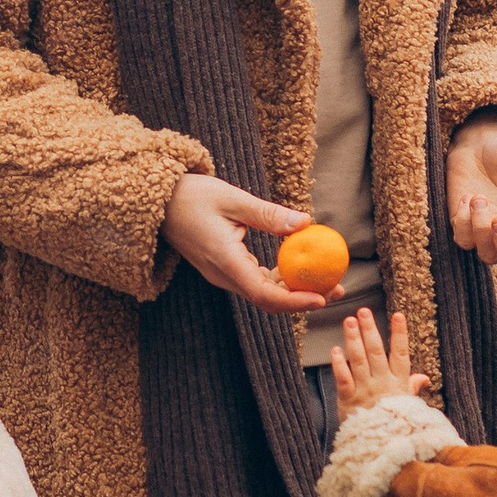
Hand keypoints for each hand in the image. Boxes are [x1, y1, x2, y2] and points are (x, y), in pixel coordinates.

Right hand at [164, 173, 331, 314]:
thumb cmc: (192, 195)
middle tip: (338, 288)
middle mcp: (223, 275)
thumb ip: (269, 214)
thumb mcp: (232, 199)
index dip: (295, 301)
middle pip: (268, 299)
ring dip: (295, 290)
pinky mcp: (224, 269)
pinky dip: (281, 279)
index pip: (264, 293)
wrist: (159, 203)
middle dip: (304, 299)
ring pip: (264, 293)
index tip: (322, 297)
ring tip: (328, 280)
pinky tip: (300, 269)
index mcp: (224, 261)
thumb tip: (306, 223)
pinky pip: (256, 281)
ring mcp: (222, 275)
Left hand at [331, 305, 413, 416]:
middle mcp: (382, 383)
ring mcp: (365, 390)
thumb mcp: (407, 406)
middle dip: (370, 330)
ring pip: (359, 360)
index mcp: (398, 383)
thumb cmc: (394, 424)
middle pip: (376, 352)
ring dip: (353, 339)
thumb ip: (412, 388)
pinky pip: (343, 378)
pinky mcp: (348, 399)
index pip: (400, 354)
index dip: (399, 334)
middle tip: (363, 312)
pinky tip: (335, 350)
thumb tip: (423, 377)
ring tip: (348, 321)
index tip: (398, 315)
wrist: (380, 448)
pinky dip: (339, 364)